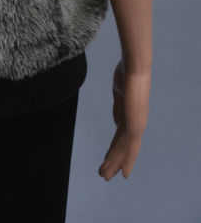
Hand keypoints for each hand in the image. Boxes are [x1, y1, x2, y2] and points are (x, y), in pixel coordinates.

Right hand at [98, 59, 150, 179]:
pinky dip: (126, 161)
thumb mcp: (119, 93)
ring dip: (114, 164)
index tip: (106, 158)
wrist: (134, 66)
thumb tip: (117, 123)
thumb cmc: (126, 73)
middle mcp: (137, 122)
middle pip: (123, 146)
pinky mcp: (136, 125)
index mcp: (131, 114)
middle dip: (113, 160)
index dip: (113, 148)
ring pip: (125, 150)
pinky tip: (123, 172)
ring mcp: (138, 124)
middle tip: (104, 174)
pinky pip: (130, 147)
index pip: (120, 136)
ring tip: (104, 175)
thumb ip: (118, 108)